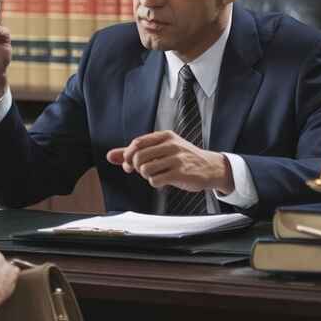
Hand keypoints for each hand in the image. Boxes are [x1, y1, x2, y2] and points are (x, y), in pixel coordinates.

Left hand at [106, 130, 233, 193]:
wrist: (210, 168)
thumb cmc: (183, 159)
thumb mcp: (161, 150)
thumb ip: (135, 152)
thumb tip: (110, 156)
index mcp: (165, 136)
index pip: (137, 143)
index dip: (128, 155)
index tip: (130, 164)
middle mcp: (171, 145)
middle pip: (138, 157)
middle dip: (136, 167)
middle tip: (144, 171)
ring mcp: (177, 159)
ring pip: (145, 169)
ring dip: (147, 176)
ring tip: (156, 175)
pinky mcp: (181, 173)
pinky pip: (156, 180)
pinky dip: (155, 183)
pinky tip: (163, 180)